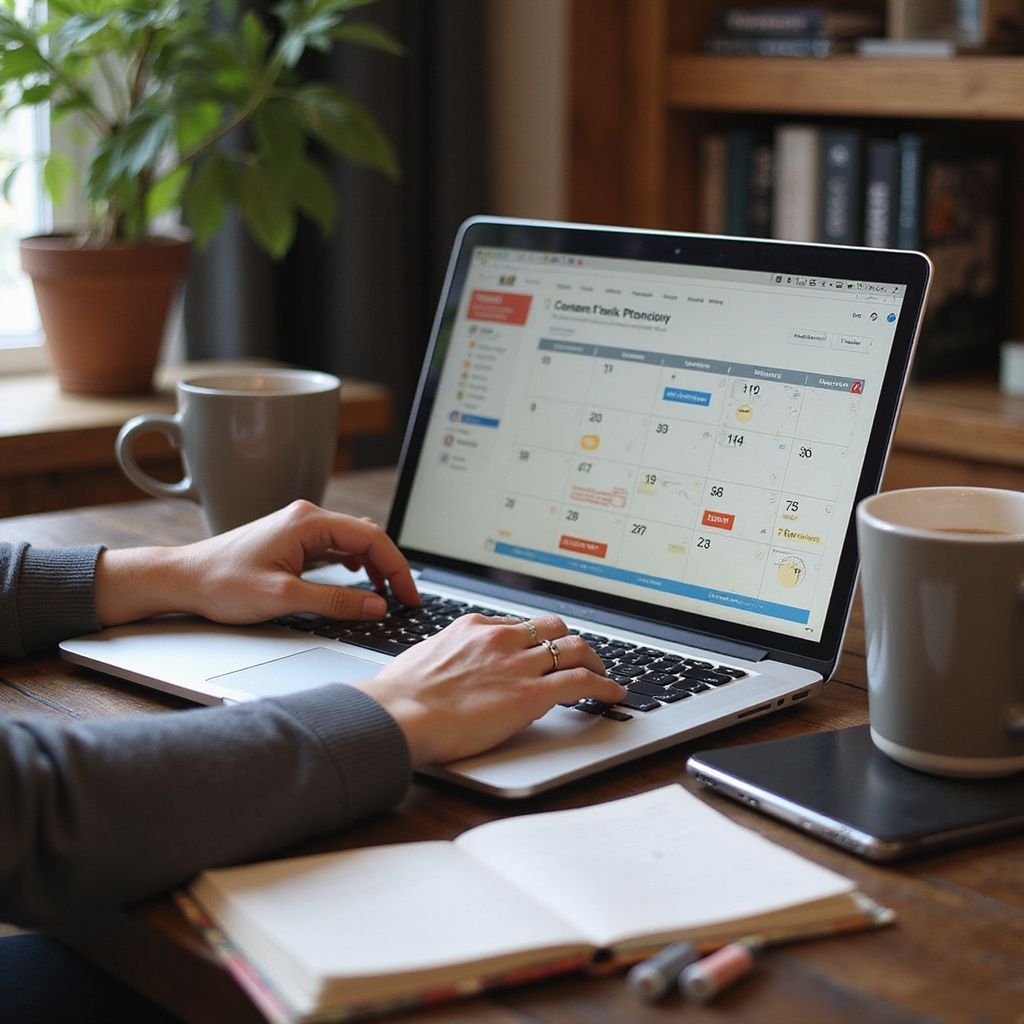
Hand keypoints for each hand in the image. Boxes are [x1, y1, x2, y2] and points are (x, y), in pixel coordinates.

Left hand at [95, 500, 418, 626]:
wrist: (182, 579)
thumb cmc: (222, 584)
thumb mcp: (283, 598)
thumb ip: (335, 601)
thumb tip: (377, 605)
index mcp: (308, 522)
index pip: (372, 537)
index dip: (397, 568)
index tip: (409, 596)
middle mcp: (307, 518)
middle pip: (367, 536)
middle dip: (390, 568)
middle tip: (404, 600)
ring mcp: (300, 528)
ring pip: (353, 542)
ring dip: (373, 566)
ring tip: (385, 595)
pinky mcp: (293, 541)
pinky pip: (337, 547)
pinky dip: (354, 565)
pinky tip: (357, 582)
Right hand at [354, 614, 626, 765]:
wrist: (399, 714)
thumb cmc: (399, 696)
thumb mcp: (425, 659)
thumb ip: (449, 656)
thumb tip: (453, 667)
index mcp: (473, 627)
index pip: (519, 625)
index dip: (537, 639)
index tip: (544, 650)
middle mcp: (500, 639)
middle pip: (554, 627)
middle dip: (571, 641)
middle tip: (580, 657)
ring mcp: (518, 665)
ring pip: (575, 648)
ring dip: (595, 661)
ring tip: (603, 675)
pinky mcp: (531, 694)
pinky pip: (581, 681)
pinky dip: (604, 686)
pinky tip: (612, 694)